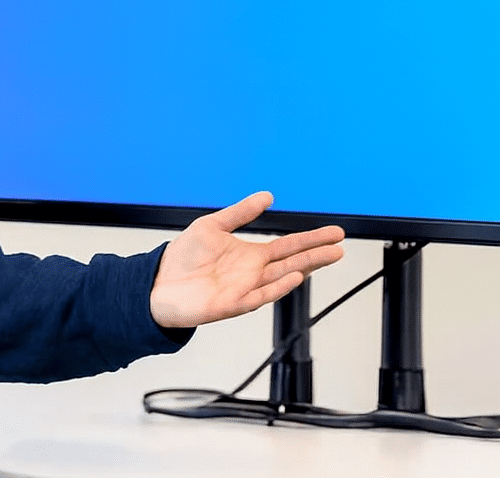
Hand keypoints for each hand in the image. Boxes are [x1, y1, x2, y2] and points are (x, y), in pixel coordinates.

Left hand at [149, 191, 344, 328]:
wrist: (158, 282)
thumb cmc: (184, 258)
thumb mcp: (213, 225)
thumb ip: (241, 213)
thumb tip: (267, 196)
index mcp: (251, 256)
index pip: (289, 246)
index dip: (312, 240)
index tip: (334, 233)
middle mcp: (253, 273)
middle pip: (293, 262)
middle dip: (317, 254)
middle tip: (341, 246)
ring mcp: (245, 289)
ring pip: (282, 278)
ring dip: (305, 267)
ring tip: (328, 256)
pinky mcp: (232, 304)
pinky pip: (260, 296)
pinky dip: (278, 287)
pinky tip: (294, 276)